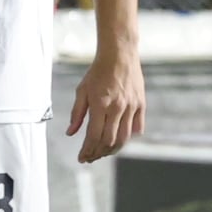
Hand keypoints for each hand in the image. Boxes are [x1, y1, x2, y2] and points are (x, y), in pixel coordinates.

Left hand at [67, 49, 145, 163]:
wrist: (119, 54)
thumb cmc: (98, 71)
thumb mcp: (82, 90)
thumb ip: (77, 113)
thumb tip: (70, 132)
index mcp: (100, 104)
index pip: (93, 136)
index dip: (87, 150)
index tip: (82, 158)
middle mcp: (117, 107)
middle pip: (109, 141)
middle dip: (98, 153)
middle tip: (91, 157)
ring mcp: (131, 106)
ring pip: (124, 138)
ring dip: (113, 149)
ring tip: (103, 151)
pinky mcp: (141, 104)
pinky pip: (137, 128)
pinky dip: (128, 137)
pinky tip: (119, 139)